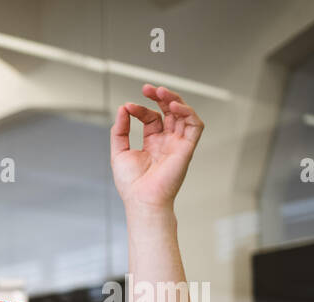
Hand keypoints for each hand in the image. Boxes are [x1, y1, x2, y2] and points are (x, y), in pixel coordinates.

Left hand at [110, 84, 203, 210]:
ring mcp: (178, 144)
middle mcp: (167, 142)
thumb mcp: (119, 152)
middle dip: (160, 97)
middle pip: (170, 112)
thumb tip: (122, 109)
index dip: (141, 109)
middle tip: (147, 88)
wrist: (142, 200)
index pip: (152, 117)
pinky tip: (174, 107)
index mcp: (152, 143)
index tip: (127, 107)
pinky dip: (188, 113)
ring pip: (183, 114)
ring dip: (174, 100)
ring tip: (161, 92)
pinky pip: (195, 125)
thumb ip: (120, 131)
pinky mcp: (187, 148)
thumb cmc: (131, 184)